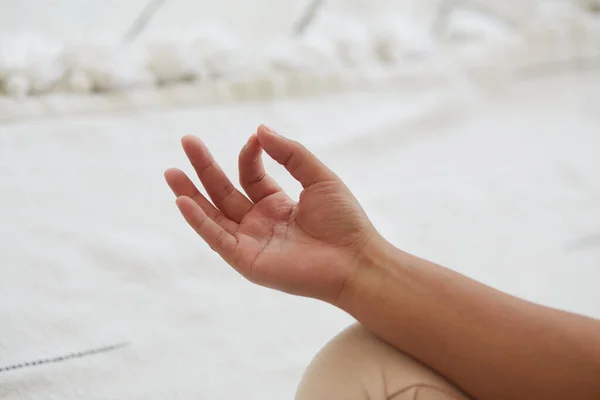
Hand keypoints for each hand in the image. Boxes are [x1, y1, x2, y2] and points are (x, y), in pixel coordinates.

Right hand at [164, 125, 378, 302]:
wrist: (355, 260)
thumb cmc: (344, 221)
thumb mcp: (318, 177)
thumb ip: (290, 153)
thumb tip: (259, 129)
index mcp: (277, 204)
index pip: (250, 176)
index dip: (248, 155)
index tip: (254, 139)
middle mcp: (260, 222)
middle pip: (224, 192)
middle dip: (205, 168)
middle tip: (187, 141)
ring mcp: (251, 242)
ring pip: (213, 215)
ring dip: (191, 194)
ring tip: (171, 172)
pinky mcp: (247, 261)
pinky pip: (217, 239)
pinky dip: (199, 221)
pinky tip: (183, 201)